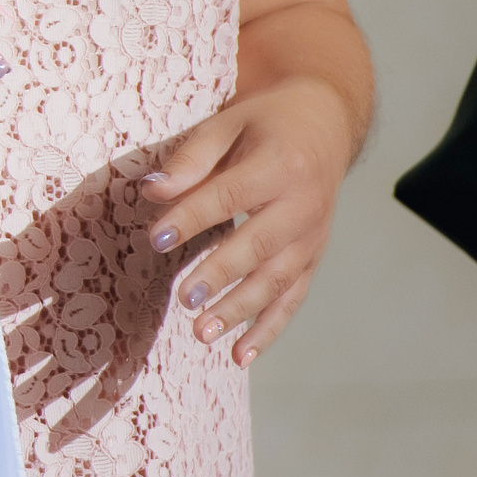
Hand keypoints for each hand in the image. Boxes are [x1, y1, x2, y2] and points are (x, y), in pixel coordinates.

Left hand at [141, 74, 356, 365]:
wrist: (324, 123)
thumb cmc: (265, 122)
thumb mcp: (227, 122)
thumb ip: (191, 157)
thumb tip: (151, 191)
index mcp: (280, 165)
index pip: (229, 196)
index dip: (192, 218)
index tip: (156, 239)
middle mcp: (304, 205)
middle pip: (259, 245)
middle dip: (221, 273)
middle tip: (184, 298)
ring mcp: (313, 236)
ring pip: (278, 280)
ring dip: (241, 310)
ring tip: (202, 333)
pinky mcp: (313, 256)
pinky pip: (292, 297)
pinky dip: (268, 329)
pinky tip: (240, 355)